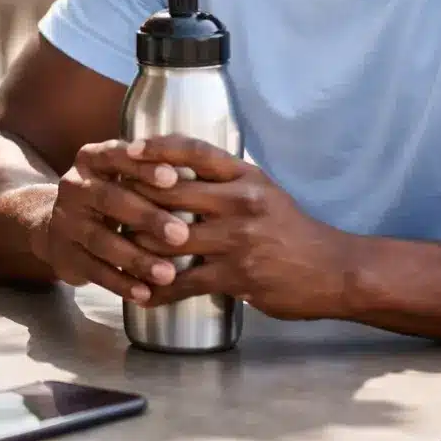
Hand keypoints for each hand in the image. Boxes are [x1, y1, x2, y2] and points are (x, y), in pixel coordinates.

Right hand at [29, 141, 196, 303]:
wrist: (59, 227)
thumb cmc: (108, 196)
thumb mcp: (119, 175)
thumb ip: (148, 173)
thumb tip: (194, 176)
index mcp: (91, 159)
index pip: (115, 156)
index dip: (142, 167)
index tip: (173, 178)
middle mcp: (74, 186)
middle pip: (110, 199)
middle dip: (147, 217)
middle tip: (181, 234)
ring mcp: (66, 222)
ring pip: (102, 241)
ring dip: (136, 258)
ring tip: (168, 273)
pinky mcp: (65, 255)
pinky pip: (94, 271)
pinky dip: (121, 283)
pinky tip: (144, 293)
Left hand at [123, 135, 355, 320]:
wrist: (334, 270)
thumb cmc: (290, 228)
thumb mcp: (262, 189)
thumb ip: (223, 180)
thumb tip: (176, 170)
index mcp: (244, 176)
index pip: (194, 150)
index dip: (159, 147)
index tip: (130, 148)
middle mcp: (239, 201)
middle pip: (171, 191)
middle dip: (134, 196)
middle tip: (107, 200)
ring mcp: (237, 239)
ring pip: (169, 237)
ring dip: (137, 244)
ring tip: (113, 246)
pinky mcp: (236, 276)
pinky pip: (185, 281)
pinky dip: (158, 289)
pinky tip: (140, 293)